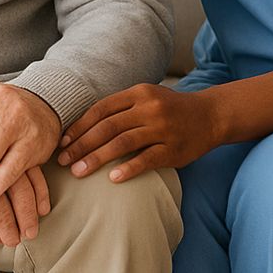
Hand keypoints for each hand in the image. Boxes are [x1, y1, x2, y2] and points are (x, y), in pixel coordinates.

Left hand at [57, 83, 219, 181]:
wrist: (210, 115)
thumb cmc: (170, 108)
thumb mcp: (146, 97)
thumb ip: (120, 107)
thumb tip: (82, 126)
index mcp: (138, 93)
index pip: (101, 109)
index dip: (79, 126)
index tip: (62, 142)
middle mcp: (149, 108)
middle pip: (108, 127)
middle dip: (81, 145)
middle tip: (63, 161)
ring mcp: (162, 129)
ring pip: (122, 143)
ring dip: (97, 158)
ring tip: (78, 172)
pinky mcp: (173, 149)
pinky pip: (147, 160)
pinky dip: (128, 169)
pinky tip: (112, 178)